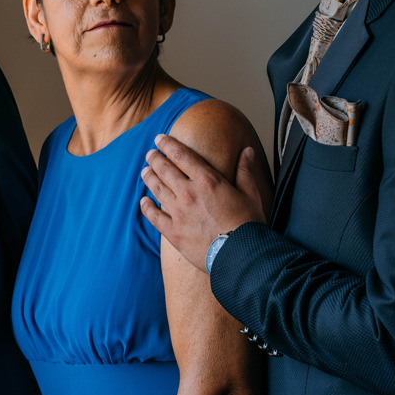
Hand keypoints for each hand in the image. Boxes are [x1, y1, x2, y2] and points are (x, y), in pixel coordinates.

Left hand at [140, 136, 267, 272]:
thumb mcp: (251, 194)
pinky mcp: (173, 232)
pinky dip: (146, 207)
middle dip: (155, 159)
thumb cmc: (249, 225)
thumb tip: (247, 151)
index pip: (181, 155)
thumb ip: (245, 171)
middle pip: (164, 169)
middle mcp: (189, 193)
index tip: (160, 139)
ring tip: (144, 172)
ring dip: (149, 178)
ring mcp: (178, 212)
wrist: (241, 255)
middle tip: (150, 154)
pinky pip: (154, 216)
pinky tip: (143, 201)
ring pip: (157, 189)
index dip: (168, 144)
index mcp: (207, 180)